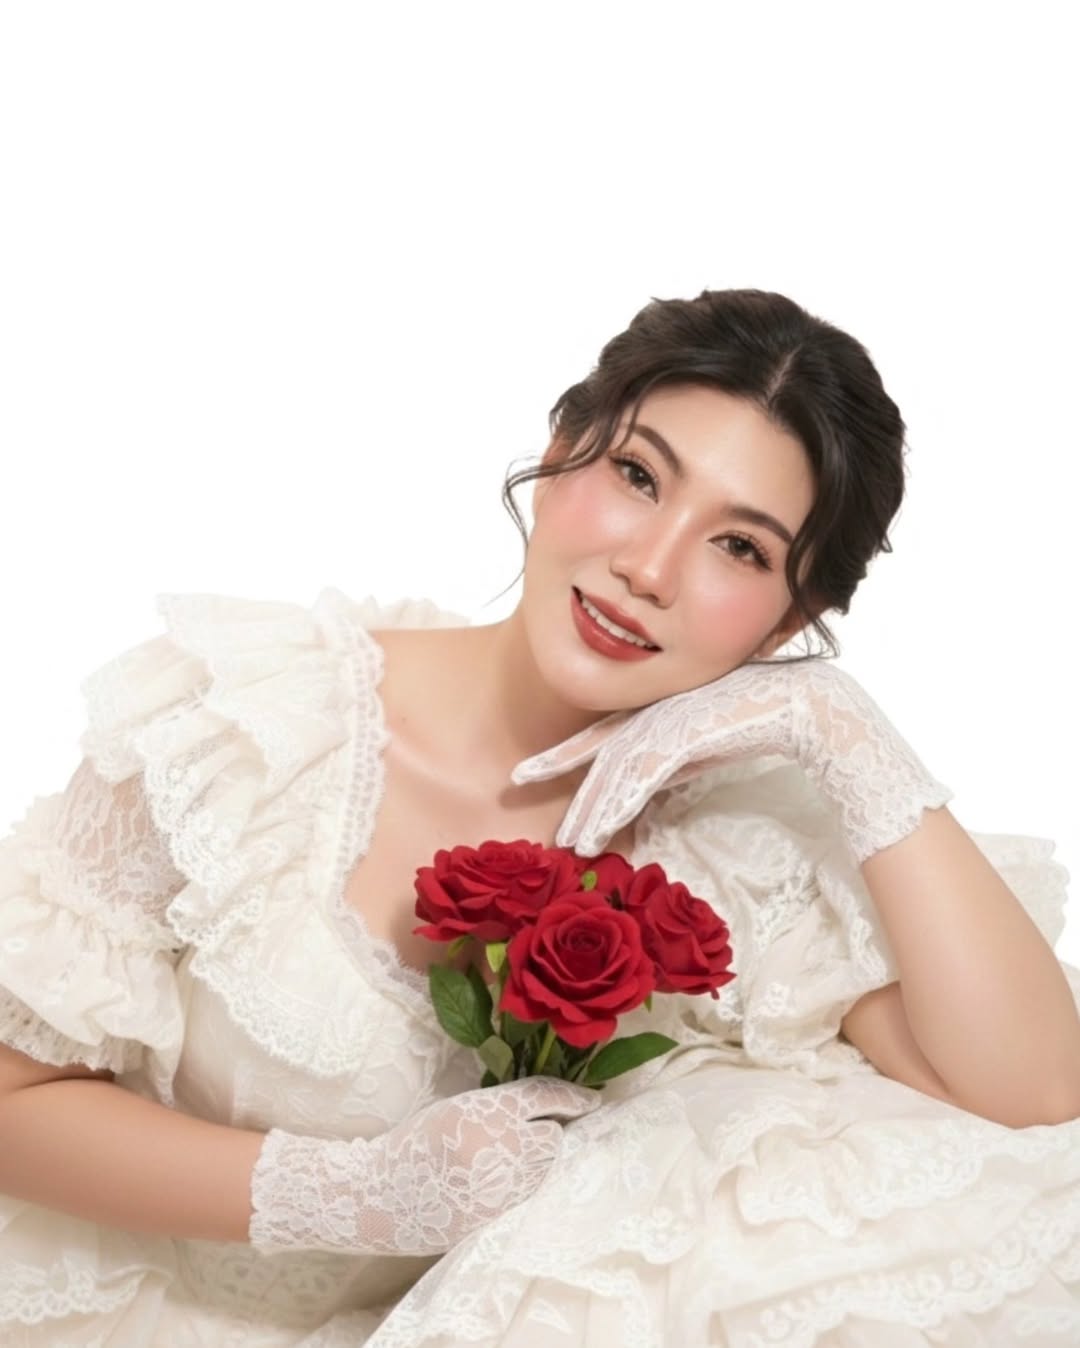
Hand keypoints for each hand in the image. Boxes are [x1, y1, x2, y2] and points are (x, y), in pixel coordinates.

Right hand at [248, 1077, 601, 1256]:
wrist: (384, 1193)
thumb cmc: (420, 1140)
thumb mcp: (460, 1107)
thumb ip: (502, 1104)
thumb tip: (551, 1106)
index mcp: (487, 1112)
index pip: (544, 1098)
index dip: (573, 1097)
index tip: (595, 1099)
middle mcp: (500, 1148)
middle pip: (553, 1135)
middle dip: (553, 1129)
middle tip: (546, 1124)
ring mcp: (500, 1186)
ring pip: (545, 1166)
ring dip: (542, 1156)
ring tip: (516, 1151)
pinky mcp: (497, 1214)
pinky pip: (529, 1190)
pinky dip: (527, 1179)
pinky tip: (508, 1173)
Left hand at [511, 659, 952, 865]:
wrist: (814, 711)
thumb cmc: (762, 721)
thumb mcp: (703, 743)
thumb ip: (671, 755)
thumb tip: (642, 784)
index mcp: (659, 709)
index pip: (599, 734)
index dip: (562, 754)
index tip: (526, 772)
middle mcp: (657, 710)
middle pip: (596, 749)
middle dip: (558, 775)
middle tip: (516, 791)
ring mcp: (670, 719)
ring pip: (614, 768)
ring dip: (588, 807)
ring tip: (566, 840)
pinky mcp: (686, 733)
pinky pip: (640, 775)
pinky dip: (615, 804)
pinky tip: (597, 830)